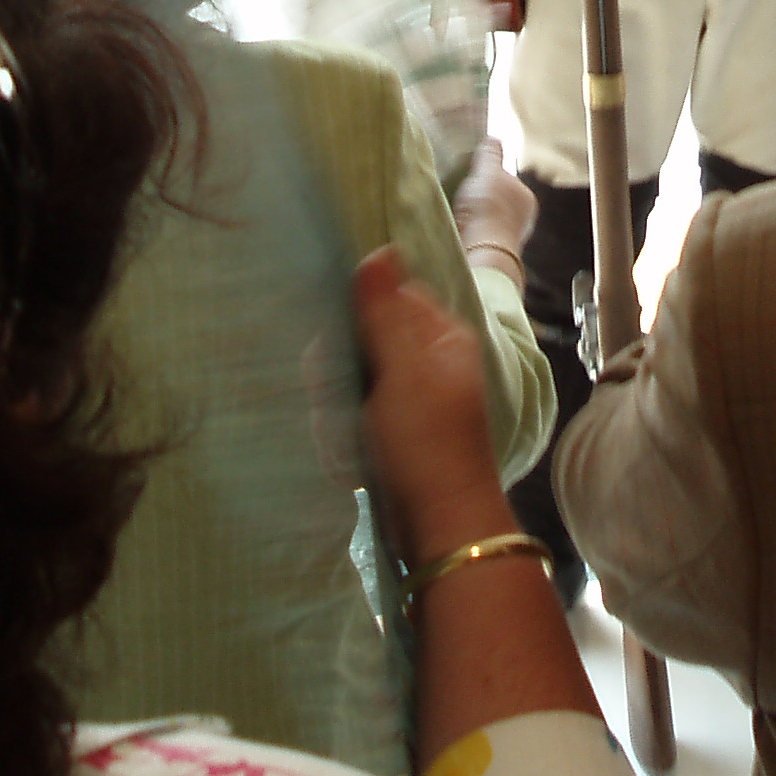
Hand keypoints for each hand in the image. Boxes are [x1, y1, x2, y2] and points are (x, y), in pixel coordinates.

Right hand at [353, 245, 511, 557]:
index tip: (333, 346)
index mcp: (442, 337)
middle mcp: (429, 363)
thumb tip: (380, 248)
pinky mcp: (394, 435)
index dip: (354, 315)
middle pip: (362, 339)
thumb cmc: (425, 443)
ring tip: (345, 438)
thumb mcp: (402, 369)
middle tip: (336, 399)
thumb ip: (384, 311)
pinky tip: (347, 457)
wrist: (438, 527)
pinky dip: (344, 436)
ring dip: (337, 411)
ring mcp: (411, 401)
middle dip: (339, 371)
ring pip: (350, 381)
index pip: (387, 297)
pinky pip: (353, 418)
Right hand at [451, 139, 533, 286]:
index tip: (471, 175)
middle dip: (481, 198)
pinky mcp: (492, 252)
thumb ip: (491, 154)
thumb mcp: (487, 171)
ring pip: (487, 220)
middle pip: (497, 200)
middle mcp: (522, 218)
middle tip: (461, 193)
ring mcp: (508, 238)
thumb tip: (494, 138)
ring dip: (473, 216)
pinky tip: (457, 229)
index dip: (488, 175)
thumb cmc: (488, 208)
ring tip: (455, 212)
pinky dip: (469, 231)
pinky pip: (479, 235)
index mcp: (526, 197)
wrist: (481, 251)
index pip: (506, 179)